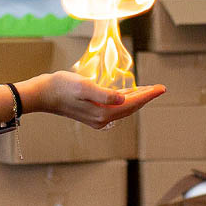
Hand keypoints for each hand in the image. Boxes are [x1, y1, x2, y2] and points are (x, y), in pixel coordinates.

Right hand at [20, 71, 164, 128]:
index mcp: (103, 113)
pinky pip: (115, 107)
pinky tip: (128, 93)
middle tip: (160, 87)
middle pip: (131, 107)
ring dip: (136, 98)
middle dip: (146, 97)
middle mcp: (102, 119)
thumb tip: (123, 98)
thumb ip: (104, 94)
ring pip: (124, 108)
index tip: (162, 88)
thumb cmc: (61, 86)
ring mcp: (98, 118)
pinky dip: (125, 99)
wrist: (43, 94)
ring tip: (148, 89)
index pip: (132, 103)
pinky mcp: (93, 114)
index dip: (148, 95)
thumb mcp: (84, 86)